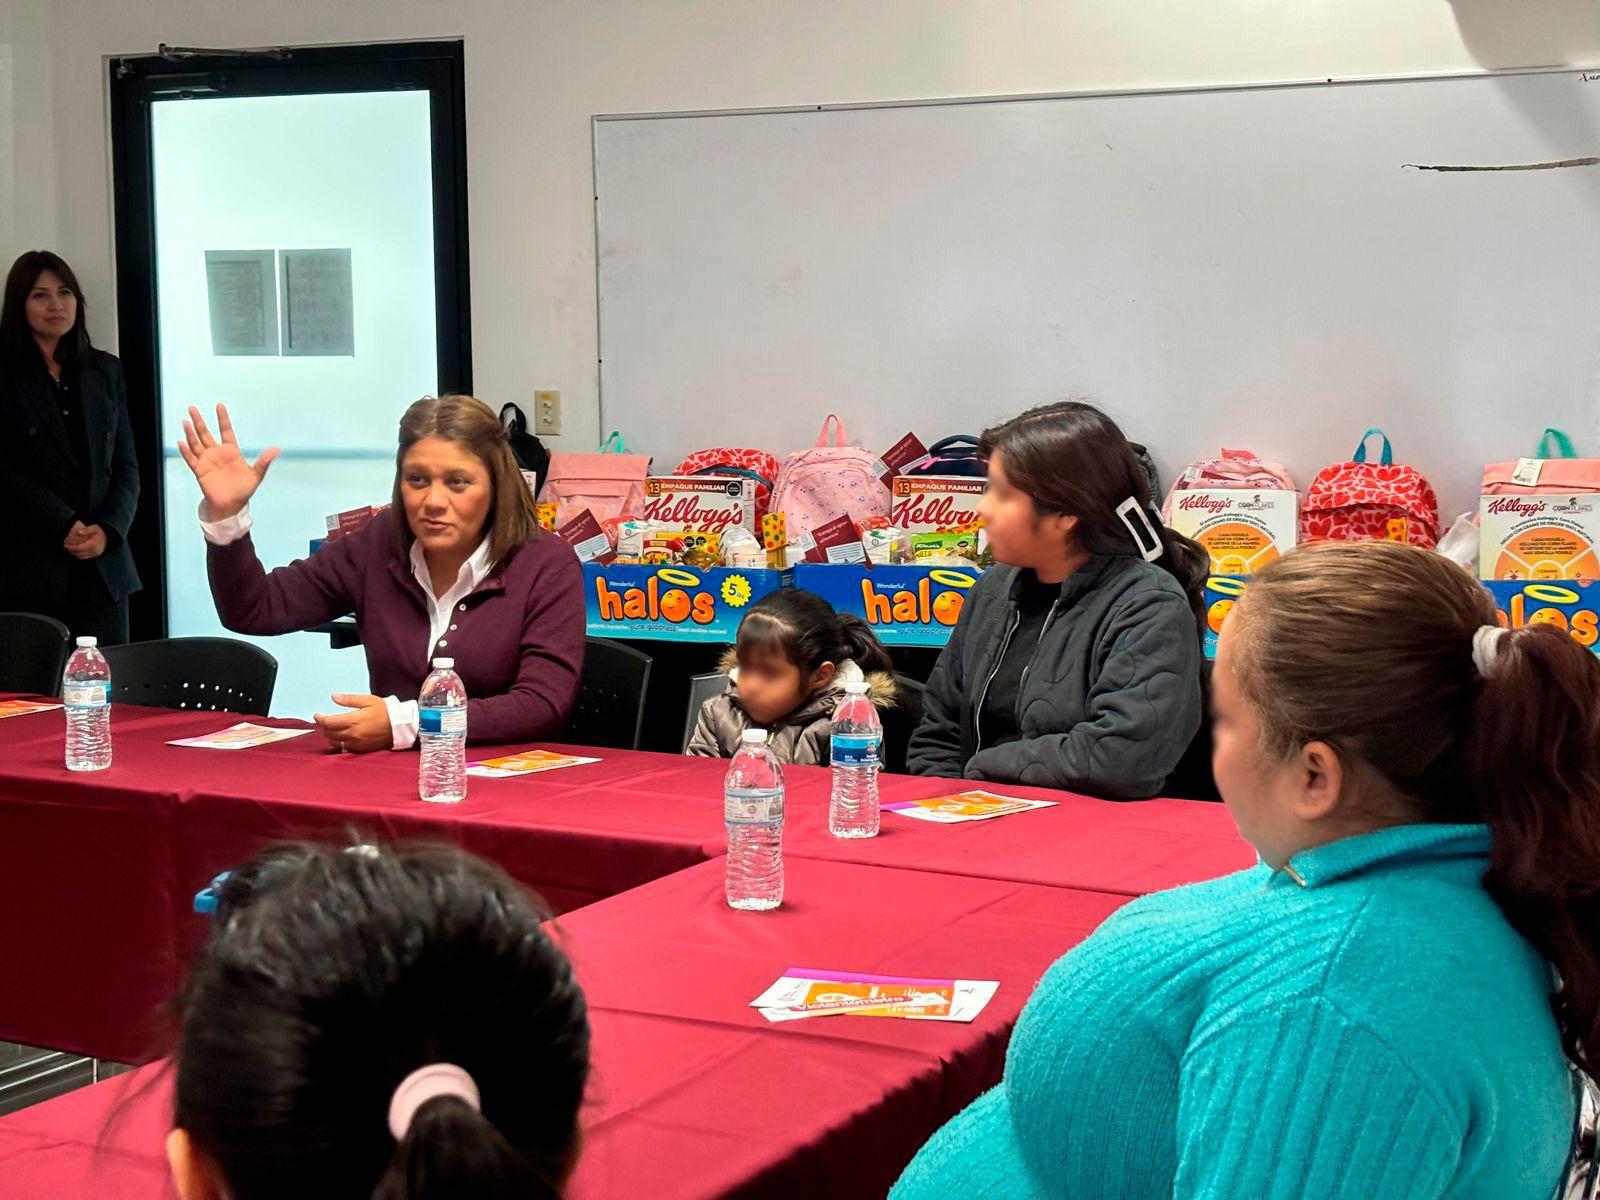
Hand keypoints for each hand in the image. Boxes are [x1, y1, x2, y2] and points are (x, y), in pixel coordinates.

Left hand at [63, 521, 107, 559]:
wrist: (110, 536)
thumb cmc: (101, 531)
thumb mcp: (95, 528)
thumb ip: (87, 530)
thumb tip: (78, 532)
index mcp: (93, 544)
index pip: (79, 548)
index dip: (71, 547)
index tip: (65, 545)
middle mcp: (94, 551)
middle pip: (79, 553)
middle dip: (71, 550)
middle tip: (66, 546)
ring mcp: (95, 554)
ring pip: (81, 556)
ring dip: (74, 553)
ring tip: (69, 549)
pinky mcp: (95, 555)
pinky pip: (85, 557)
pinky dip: (78, 555)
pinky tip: (75, 551)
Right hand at [176, 404, 279, 521]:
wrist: (231, 505)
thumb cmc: (244, 490)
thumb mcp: (256, 475)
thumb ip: (264, 462)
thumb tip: (277, 449)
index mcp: (231, 451)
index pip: (226, 431)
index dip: (223, 419)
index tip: (219, 405)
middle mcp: (217, 453)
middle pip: (206, 433)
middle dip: (199, 421)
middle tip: (192, 408)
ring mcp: (207, 461)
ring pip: (196, 444)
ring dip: (190, 433)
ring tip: (186, 422)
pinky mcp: (200, 471)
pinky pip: (191, 459)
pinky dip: (186, 451)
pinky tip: (181, 442)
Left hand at [313, 694, 392, 753]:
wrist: (399, 726)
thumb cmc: (385, 711)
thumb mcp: (368, 700)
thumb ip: (349, 699)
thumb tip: (333, 697)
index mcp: (353, 721)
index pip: (328, 722)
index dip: (320, 719)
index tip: (317, 715)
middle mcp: (353, 734)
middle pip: (329, 733)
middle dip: (324, 727)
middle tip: (325, 720)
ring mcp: (356, 743)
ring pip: (334, 742)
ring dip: (330, 735)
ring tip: (332, 729)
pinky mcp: (361, 749)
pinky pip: (344, 748)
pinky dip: (339, 742)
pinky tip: (341, 736)